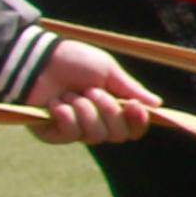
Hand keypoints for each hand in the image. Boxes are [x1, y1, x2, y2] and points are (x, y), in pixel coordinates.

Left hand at [24, 42, 162, 146]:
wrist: (38, 60)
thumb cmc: (72, 61)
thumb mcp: (107, 71)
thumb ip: (130, 89)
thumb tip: (157, 104)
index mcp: (111, 107)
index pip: (133, 128)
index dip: (137, 121)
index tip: (133, 106)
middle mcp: (95, 122)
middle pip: (117, 135)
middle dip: (107, 110)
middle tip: (92, 90)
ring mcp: (74, 130)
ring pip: (95, 135)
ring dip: (84, 110)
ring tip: (70, 94)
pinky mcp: (53, 134)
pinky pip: (70, 135)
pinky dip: (65, 115)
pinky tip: (54, 103)